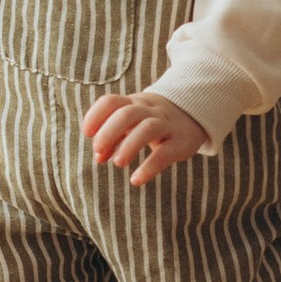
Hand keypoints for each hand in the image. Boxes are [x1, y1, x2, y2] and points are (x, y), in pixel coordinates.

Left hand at [82, 90, 207, 184]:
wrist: (193, 115)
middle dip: (109, 132)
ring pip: (148, 128)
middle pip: (127, 113)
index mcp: (134, 103)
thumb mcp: (132, 125)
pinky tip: (136, 179)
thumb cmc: (152, 122)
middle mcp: (150, 110)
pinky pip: (165, 153)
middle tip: (98, 150)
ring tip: (117, 163)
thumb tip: (98, 157)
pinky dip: (149, 167)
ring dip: (129, 145)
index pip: (111, 102)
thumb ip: (113, 138)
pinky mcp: (181, 142)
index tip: (87, 133)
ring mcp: (167, 125)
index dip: (96, 115)